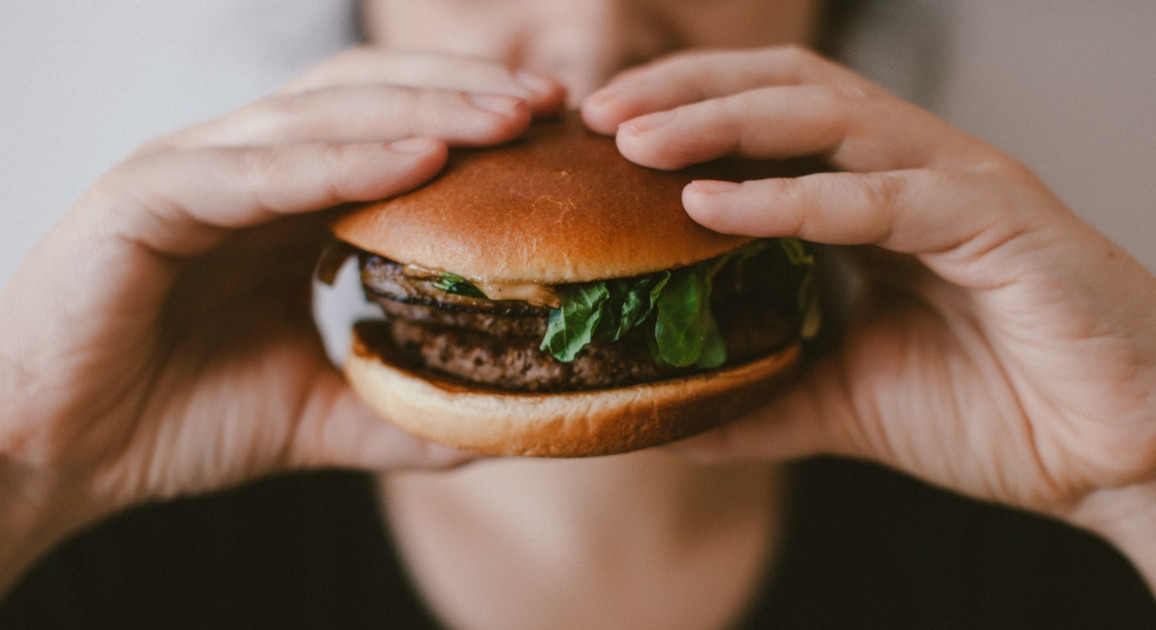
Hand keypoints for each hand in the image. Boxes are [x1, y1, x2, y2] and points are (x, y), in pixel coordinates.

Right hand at [0, 47, 564, 586]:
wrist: (52, 454)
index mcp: (281, 202)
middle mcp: (242, 169)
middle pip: (369, 101)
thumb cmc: (170, 419)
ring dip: (423, 110)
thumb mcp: (314, 414)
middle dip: (464, 96)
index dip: (471, 126)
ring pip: (322, 117)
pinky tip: (418, 160)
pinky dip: (341, 160)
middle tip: (552, 107)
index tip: (555, 137)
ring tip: (509, 118)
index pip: (390, 133)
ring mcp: (192, 171)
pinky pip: (258, 171)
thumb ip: (395, 410)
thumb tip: (490, 425)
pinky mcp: (144, 197)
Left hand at [582, 46, 1155, 613]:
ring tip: (635, 139)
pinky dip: (794, 197)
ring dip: (722, 120)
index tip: (597, 141)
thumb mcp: (848, 401)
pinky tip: (714, 204)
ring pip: (828, 116)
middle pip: (784, 90)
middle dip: (685, 91)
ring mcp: (959, 185)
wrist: (1122, 458)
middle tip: (597, 114)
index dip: (682, 116)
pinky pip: (883, 195)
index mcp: (879, 198)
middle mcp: (914, 171)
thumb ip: (765, 395)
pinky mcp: (1001, 222)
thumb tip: (673, 419)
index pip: (767, 123)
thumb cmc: (1002, 413)